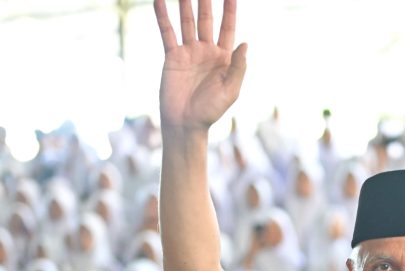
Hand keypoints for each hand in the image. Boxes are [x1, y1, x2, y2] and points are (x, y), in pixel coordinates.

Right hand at [155, 0, 247, 132]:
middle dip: (205, 1)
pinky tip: (160, 0)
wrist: (185, 124)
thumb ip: (237, 67)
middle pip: (207, 19)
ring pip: (187, 21)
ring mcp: (189, 52)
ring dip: (185, 3)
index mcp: (224, 58)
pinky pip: (168, 32)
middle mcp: (207, 51)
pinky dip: (163, 16)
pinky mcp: (172, 56)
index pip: (228, 27)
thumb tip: (245, 44)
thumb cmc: (211, 111)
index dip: (230, 9)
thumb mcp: (230, 90)